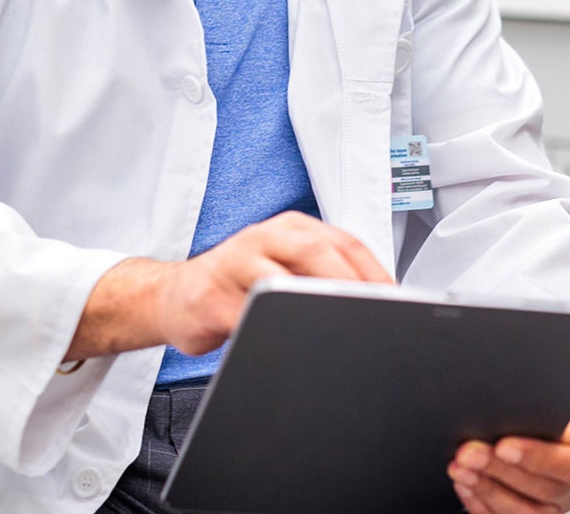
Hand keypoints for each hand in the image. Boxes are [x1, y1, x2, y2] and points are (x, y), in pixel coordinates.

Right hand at [66, 211, 392, 360]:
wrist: (175, 297)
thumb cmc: (239, 284)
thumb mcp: (285, 268)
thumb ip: (322, 276)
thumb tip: (376, 303)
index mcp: (291, 229)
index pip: (344, 242)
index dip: (373, 271)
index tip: (394, 298)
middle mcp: (264, 237)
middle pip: (315, 253)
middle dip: (348, 283)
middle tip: (372, 310)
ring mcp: (234, 264)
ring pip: (279, 280)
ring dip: (310, 302)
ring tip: (338, 323)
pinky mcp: (210, 298)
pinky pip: (244, 315)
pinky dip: (269, 327)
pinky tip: (287, 339)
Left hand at [448, 401, 569, 513]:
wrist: (551, 420)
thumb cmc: (553, 408)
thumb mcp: (554, 398)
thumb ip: (539, 409)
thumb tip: (505, 410)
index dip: (536, 458)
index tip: (502, 445)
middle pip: (545, 490)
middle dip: (500, 470)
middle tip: (469, 453)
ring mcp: (558, 504)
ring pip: (526, 512)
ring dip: (488, 490)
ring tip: (462, 470)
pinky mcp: (534, 512)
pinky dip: (481, 505)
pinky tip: (466, 485)